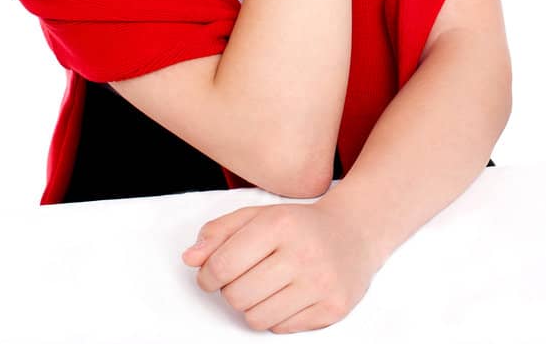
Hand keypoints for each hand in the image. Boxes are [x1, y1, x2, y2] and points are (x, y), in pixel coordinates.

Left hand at [182, 198, 384, 333]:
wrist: (355, 233)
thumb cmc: (298, 226)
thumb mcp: (258, 216)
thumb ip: (219, 233)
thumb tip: (189, 259)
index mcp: (280, 224)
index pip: (221, 266)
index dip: (207, 275)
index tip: (213, 273)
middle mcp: (304, 253)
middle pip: (236, 297)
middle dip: (232, 290)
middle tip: (247, 277)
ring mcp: (321, 283)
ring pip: (256, 318)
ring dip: (253, 306)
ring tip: (268, 287)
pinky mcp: (333, 308)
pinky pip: (281, 329)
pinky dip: (277, 316)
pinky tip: (290, 295)